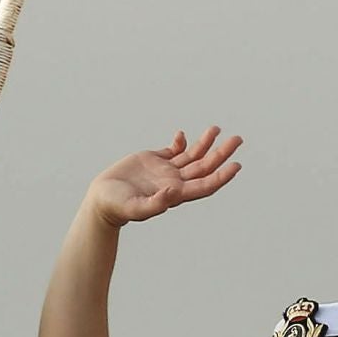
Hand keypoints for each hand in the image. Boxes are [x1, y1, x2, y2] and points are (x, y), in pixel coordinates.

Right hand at [84, 126, 242, 228]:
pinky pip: (174, 150)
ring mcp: (166, 171)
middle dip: (222, 154)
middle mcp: (174, 182)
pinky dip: (181, 142)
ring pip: (193, 156)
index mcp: (175, 194)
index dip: (222, 176)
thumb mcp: (134, 208)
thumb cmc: (116, 207)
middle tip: (237, 139)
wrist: (100, 200)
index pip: (205, 185)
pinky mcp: (154, 161)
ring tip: (216, 129)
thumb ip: (155, 204)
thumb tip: (173, 192)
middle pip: (205, 167)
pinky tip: (181, 135)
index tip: (235, 165)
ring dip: (206, 143)